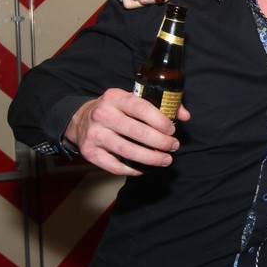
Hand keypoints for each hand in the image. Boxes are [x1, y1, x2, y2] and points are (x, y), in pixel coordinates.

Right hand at [64, 89, 188, 174]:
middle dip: (160, 142)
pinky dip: (133, 170)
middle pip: (137, 132)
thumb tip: (184, 115)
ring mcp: (94, 134)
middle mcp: (102, 114)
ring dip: (151, 158)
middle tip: (173, 146)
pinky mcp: (90, 152)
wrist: (82, 119)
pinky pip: (115, 166)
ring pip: (128, 151)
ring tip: (166, 160)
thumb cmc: (115, 110)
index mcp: (114, 97)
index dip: (160, 121)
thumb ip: (160, 104)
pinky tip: (145, 168)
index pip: (141, 108)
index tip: (172, 130)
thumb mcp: (132, 99)